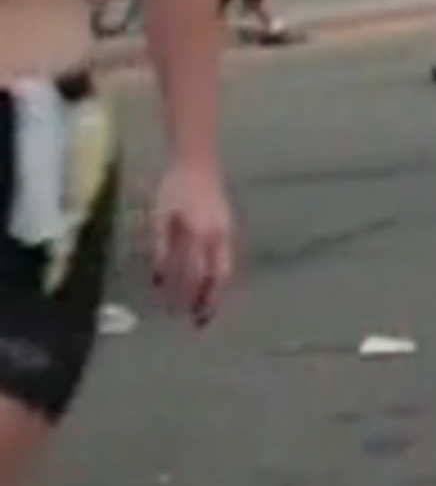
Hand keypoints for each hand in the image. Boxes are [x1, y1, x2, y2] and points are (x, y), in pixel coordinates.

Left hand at [148, 156, 235, 327]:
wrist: (198, 162)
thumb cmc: (173, 188)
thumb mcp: (160, 217)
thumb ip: (160, 248)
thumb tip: (158, 279)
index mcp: (197, 234)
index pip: (190, 274)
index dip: (181, 294)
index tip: (172, 312)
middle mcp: (216, 238)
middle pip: (212, 278)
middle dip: (203, 301)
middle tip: (196, 322)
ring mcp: (225, 234)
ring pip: (223, 271)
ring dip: (215, 293)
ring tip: (208, 312)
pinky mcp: (228, 230)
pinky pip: (227, 261)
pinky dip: (220, 278)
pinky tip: (214, 286)